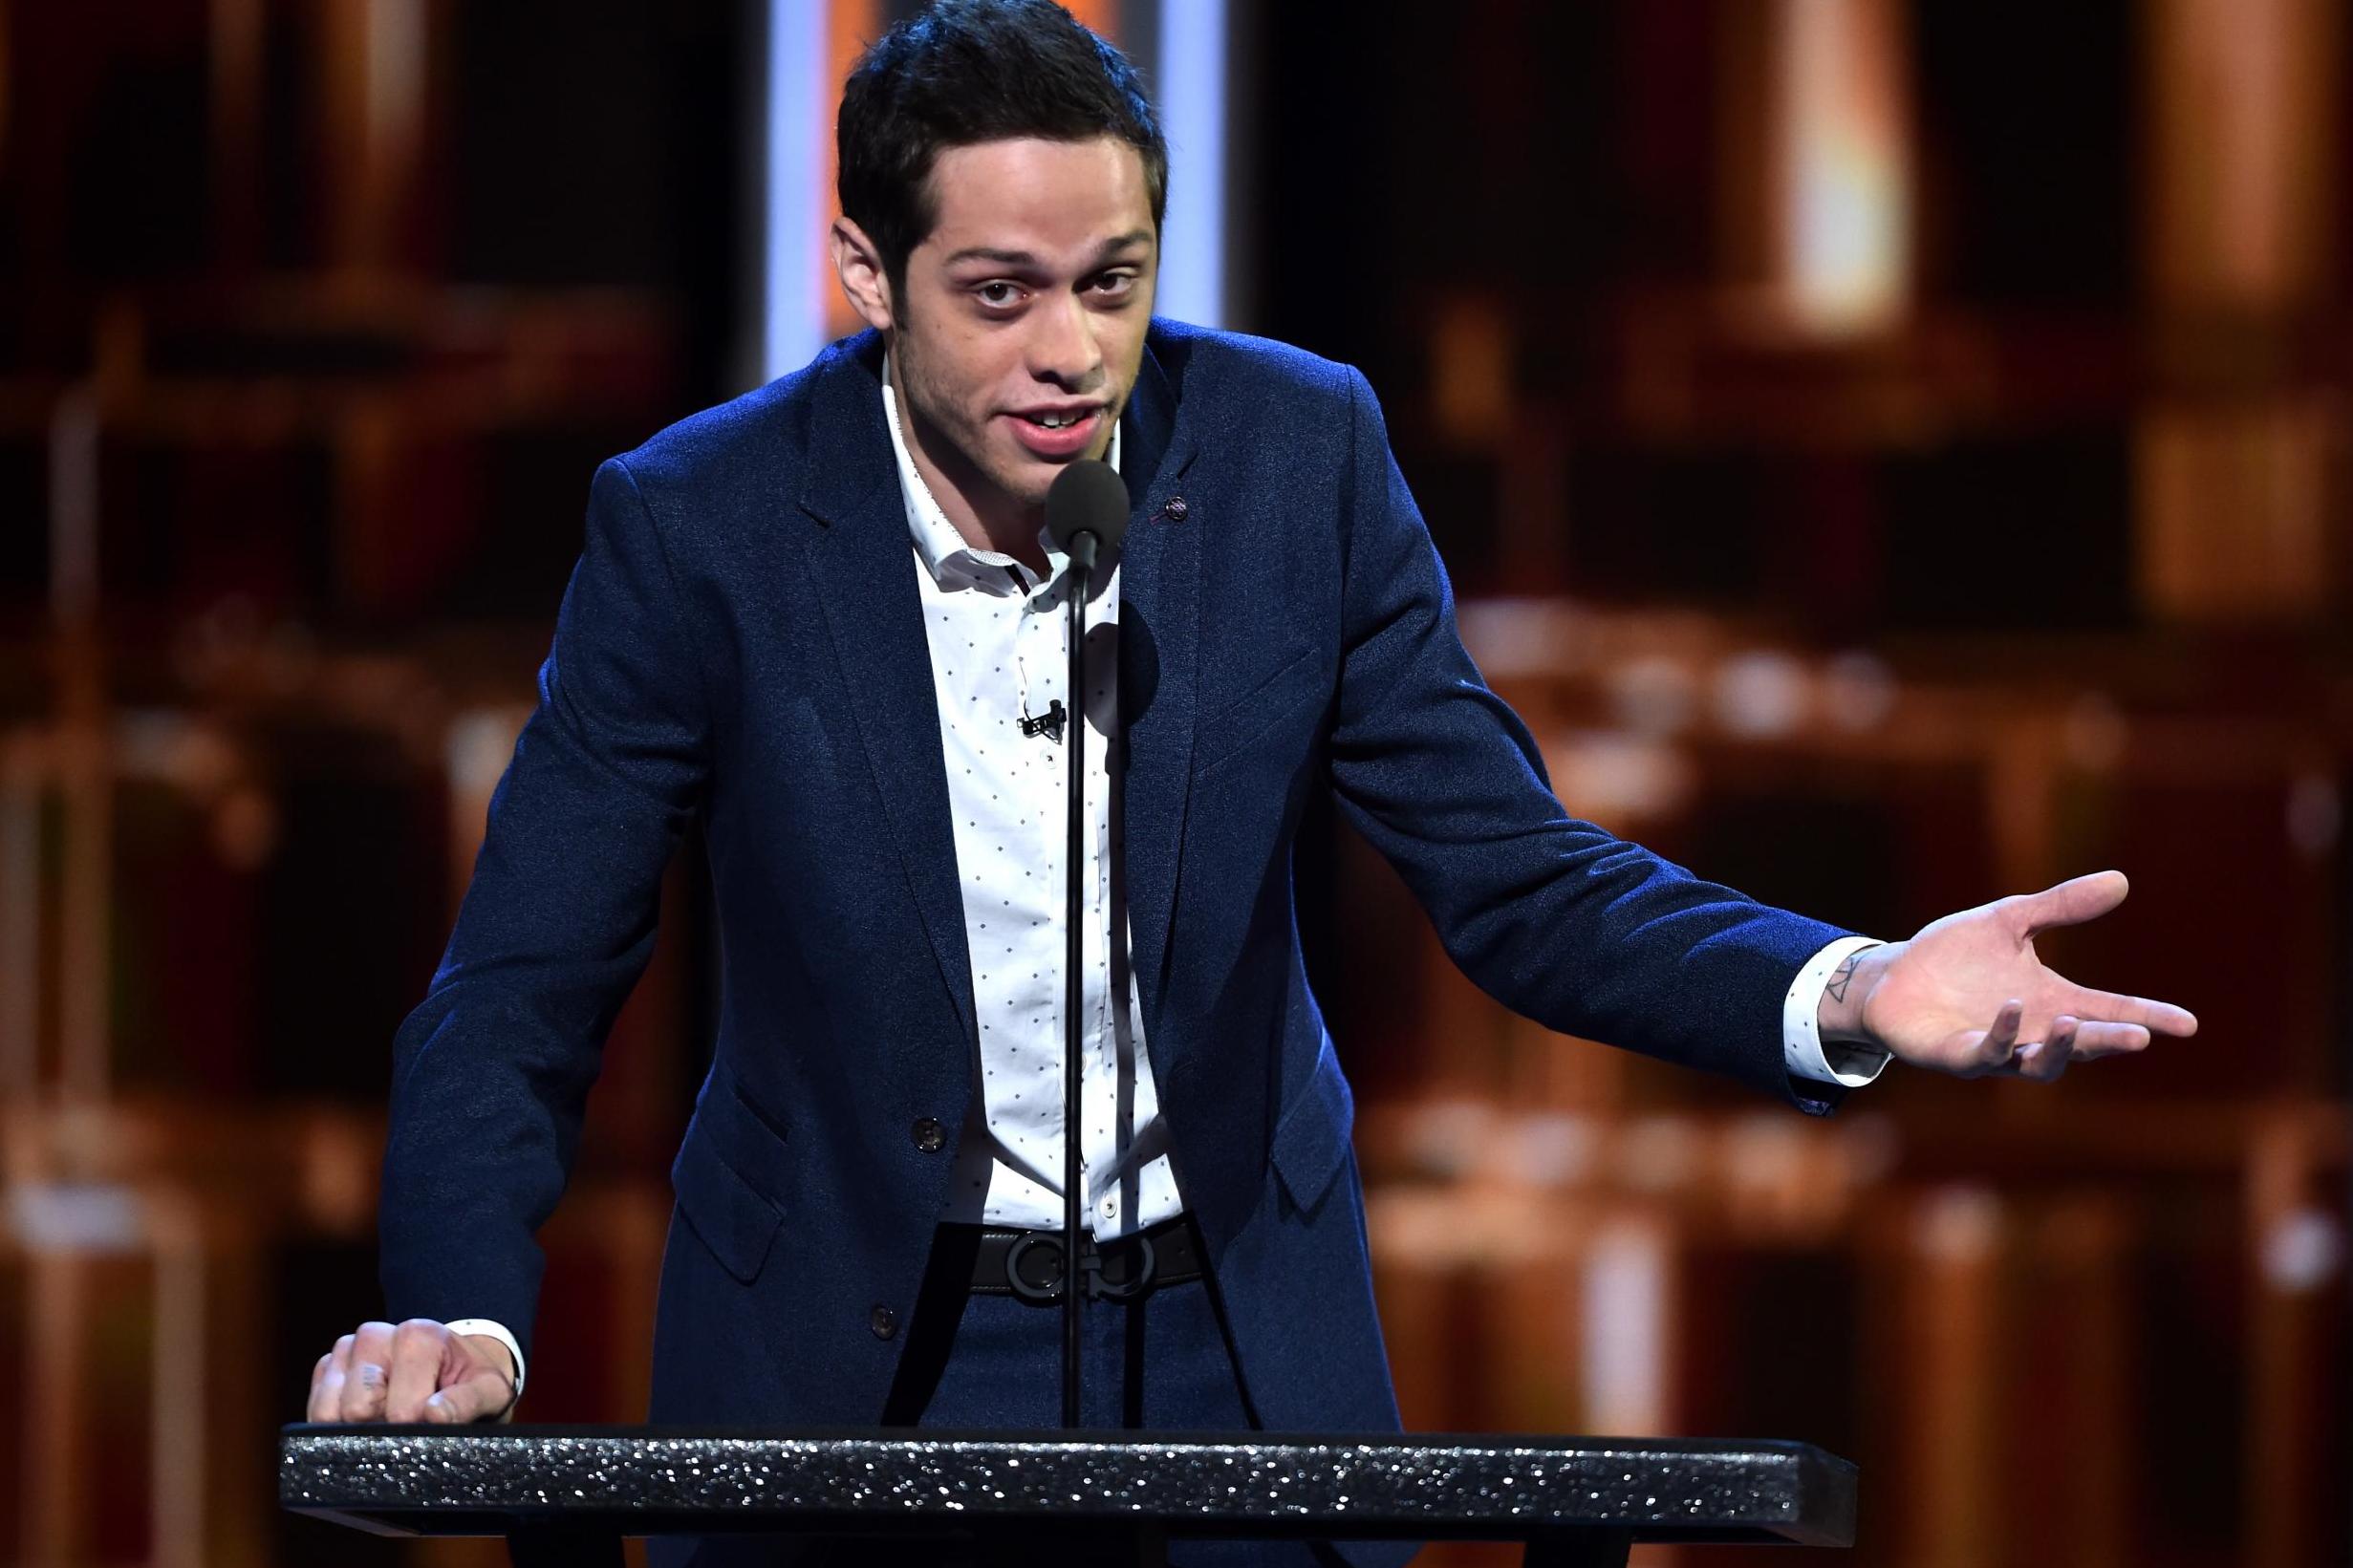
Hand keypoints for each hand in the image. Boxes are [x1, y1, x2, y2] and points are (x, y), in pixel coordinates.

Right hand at [307, 1319, 518, 1423]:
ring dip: (356, 1429)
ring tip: (388, 1420)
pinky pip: (314, 1409)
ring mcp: (346, 1350)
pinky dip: (334, 1426)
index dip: (415, 1431)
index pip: (400, 1408)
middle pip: (357, 1409)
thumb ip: (468, 1403)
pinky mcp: (327, 1367)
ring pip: (327, 1411)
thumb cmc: (472, 1382)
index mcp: (418, 1335)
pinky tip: (365, 1422)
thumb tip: (433, 1415)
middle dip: (382, 1429)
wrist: (455, 1367)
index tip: (432, 1426)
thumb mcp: (490, 1391)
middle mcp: (375, 1334)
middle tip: (410, 1424)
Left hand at [1822, 870, 2197, 1080]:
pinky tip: (2009, 1008)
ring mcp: (1996, 1050)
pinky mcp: (1957, 1056)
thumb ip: (2060, 906)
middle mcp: (2030, 1032)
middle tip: (2139, 1038)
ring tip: (2071, 1022)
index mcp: (2051, 1001)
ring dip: (2057, 1047)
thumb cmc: (1953, 956)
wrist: (1892, 977)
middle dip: (2107, 1042)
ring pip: (2038, 1064)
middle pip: (2080, 1045)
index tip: (2188, 1024)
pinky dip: (2000, 1035)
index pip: (2109, 1011)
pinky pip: (1985, 1055)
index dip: (2147, 1017)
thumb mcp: (2009, 922)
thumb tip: (2121, 880)